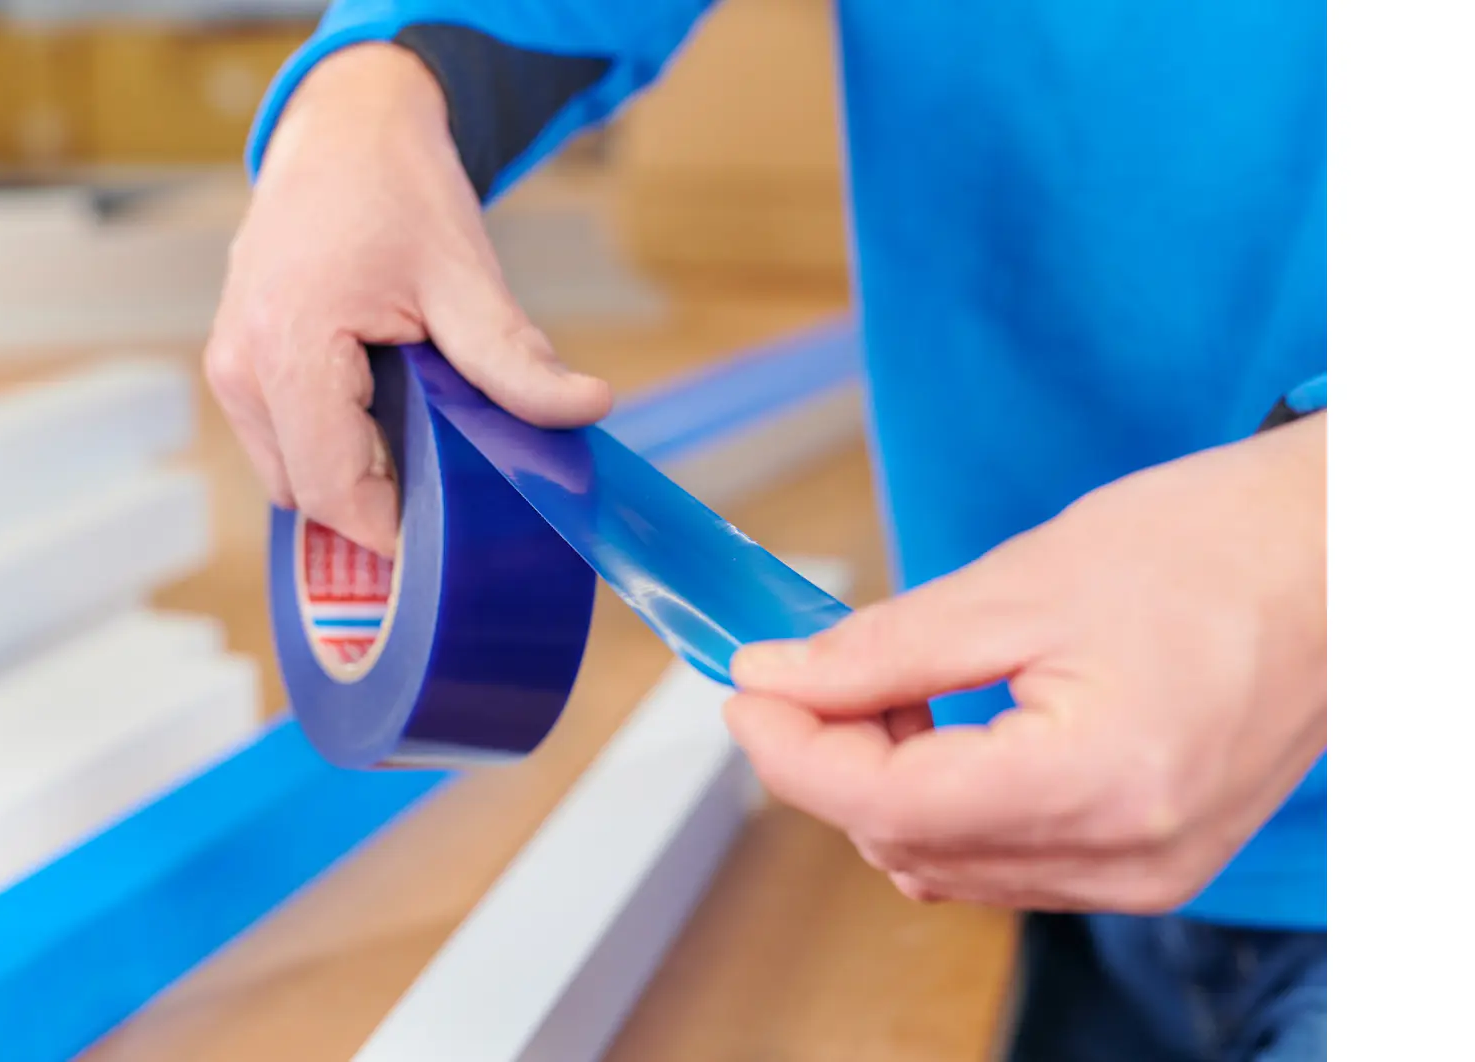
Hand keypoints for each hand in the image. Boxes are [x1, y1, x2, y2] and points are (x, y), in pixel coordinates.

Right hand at [205, 44, 613, 553]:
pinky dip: (332, 447)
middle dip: (378, 503)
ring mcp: (231, 366)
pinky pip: (283, 444)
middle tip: (452, 483)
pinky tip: (384, 413)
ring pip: (290, 477)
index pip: (332, 490)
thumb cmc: (395, 191)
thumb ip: (515, 357)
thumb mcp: (466, 276)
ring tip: (418, 432)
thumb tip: (587, 408)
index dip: (390, 534)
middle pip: (309, 495)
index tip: (447, 548)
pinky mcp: (237, 364)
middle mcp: (241, 366)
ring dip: (353, 475)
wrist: (346, 130)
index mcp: (288, 348)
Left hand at [724, 414, 1326, 911]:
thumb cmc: (1211, 548)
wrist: (1340, 559)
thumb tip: (777, 677)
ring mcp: (1145, 873)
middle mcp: (1126, 855)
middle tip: (808, 671)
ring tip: (887, 691)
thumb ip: (885, 647)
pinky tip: (945, 730)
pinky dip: (950, 805)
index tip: (744, 690)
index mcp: (1099, 781)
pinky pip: (1007, 862)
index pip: (885, 804)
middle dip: (832, 762)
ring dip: (887, 787)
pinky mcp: (1153, 863)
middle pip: (907, 843)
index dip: (790, 750)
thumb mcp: (1023, 582)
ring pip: (948, 864)